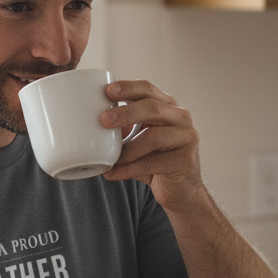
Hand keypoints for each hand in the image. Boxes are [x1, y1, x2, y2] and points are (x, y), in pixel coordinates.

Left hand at [101, 79, 202, 213]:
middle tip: (104, 119)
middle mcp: (181, 117)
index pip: (147, 89)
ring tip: (109, 159)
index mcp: (167, 106)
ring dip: (127, 149)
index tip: (107, 91)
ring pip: (154, 137)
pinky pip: (152, 162)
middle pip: (153, 107)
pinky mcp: (185, 160)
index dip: (128, 88)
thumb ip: (122, 129)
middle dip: (126, 112)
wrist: (179, 189)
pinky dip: (128, 169)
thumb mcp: (136, 140)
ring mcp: (187, 137)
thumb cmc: (155, 160)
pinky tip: (112, 173)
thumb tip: (90, 122)